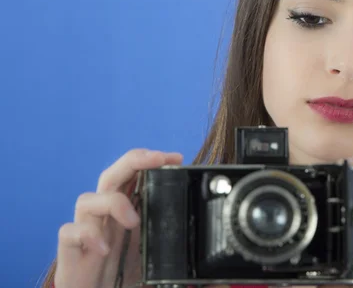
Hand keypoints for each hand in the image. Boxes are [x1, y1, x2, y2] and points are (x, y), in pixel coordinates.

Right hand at [54, 149, 184, 287]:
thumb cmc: (123, 277)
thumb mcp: (153, 253)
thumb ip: (169, 239)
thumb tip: (203, 242)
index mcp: (126, 212)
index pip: (133, 174)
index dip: (150, 160)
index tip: (175, 158)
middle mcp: (105, 218)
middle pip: (111, 176)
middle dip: (133, 161)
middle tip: (158, 160)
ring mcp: (86, 233)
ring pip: (86, 199)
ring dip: (112, 202)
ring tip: (134, 222)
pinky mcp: (70, 254)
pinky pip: (69, 232)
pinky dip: (87, 235)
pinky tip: (104, 249)